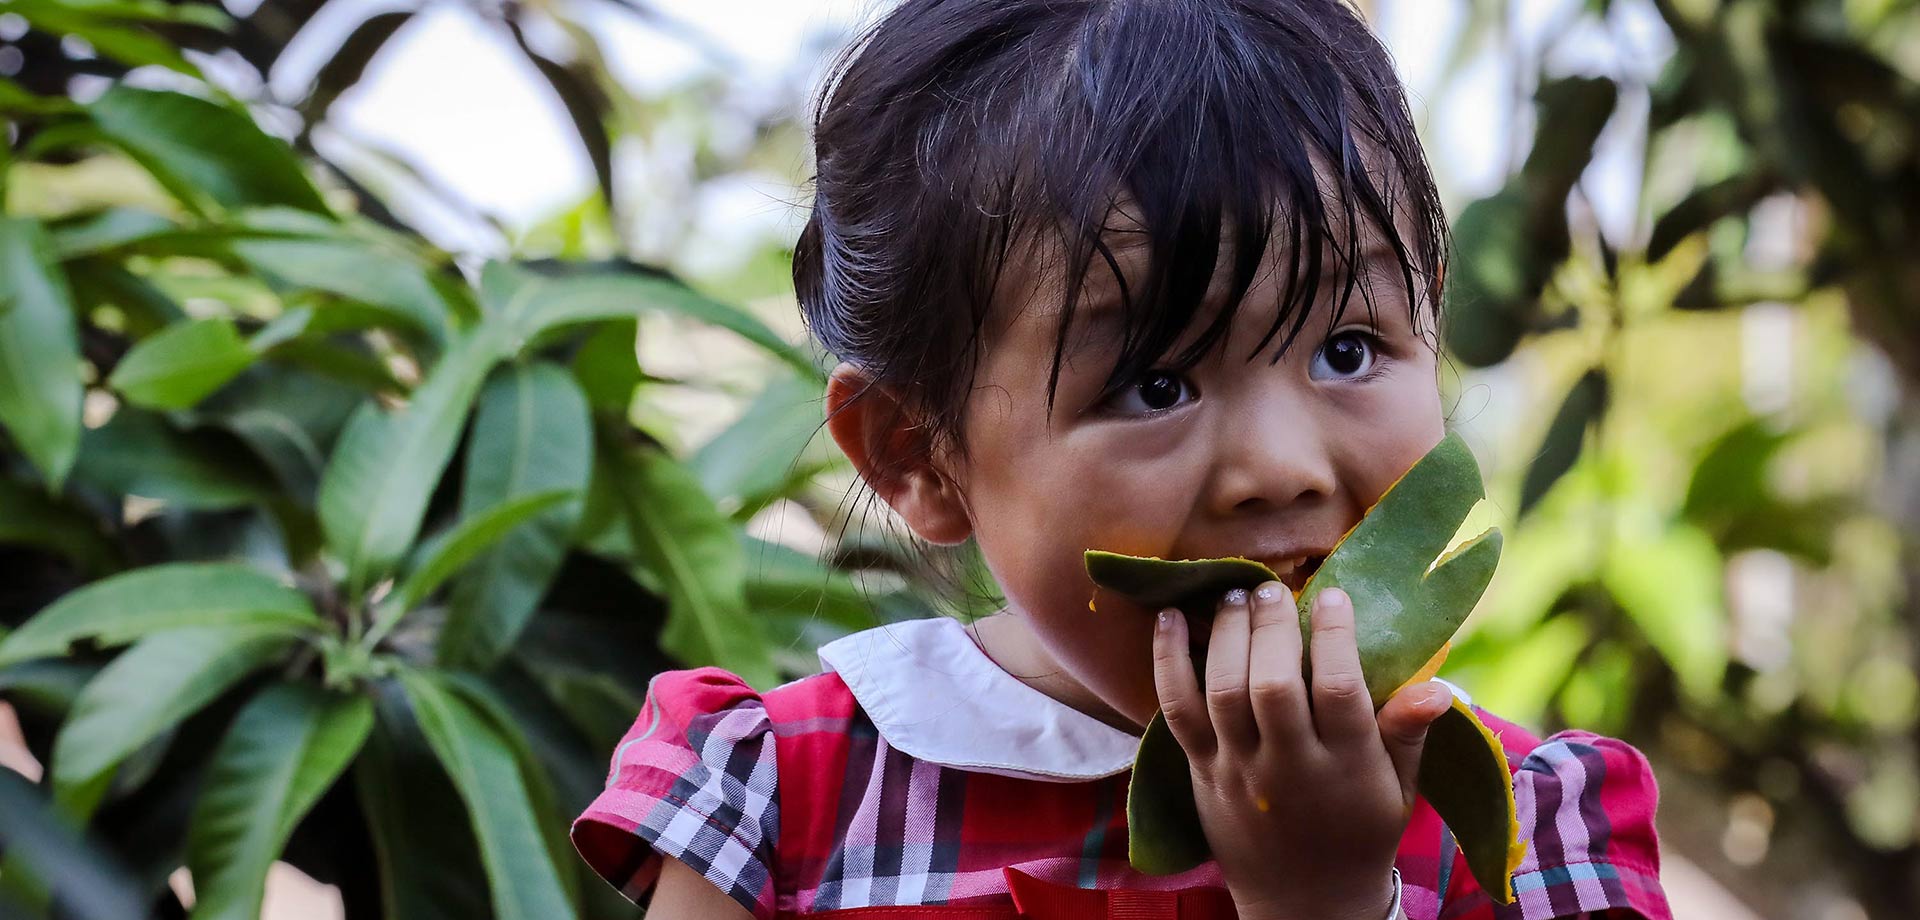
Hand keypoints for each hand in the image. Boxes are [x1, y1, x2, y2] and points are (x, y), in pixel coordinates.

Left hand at [1150, 581, 1450, 919]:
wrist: (1302, 904)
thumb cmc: (1360, 834)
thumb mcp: (1399, 792)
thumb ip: (1408, 735)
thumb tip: (1440, 687)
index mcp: (1346, 767)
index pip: (1340, 691)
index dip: (1335, 637)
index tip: (1333, 595)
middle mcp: (1288, 766)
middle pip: (1273, 687)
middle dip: (1272, 628)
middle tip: (1273, 589)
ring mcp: (1238, 769)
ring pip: (1223, 693)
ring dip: (1226, 636)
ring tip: (1235, 596)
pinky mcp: (1201, 771)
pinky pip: (1176, 711)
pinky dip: (1167, 661)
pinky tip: (1168, 618)